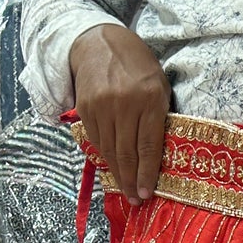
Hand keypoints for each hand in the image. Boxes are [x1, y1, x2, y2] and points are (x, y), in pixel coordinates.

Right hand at [70, 26, 170, 205]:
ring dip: (117, 173)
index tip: (147, 194)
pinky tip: (112, 167)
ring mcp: (102, 106)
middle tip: (135, 200)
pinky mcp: (85, 108)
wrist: (98, 42)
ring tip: (126, 189)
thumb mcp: (158, 86)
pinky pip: (96, 140)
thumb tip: (156, 157)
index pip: (147, 146)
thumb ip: (158, 117)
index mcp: (149, 98)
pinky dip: (104, 156)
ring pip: (109, 150)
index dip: (147, 174)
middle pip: (126, 153)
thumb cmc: (137, 66)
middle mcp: (124, 103)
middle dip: (131, 181)